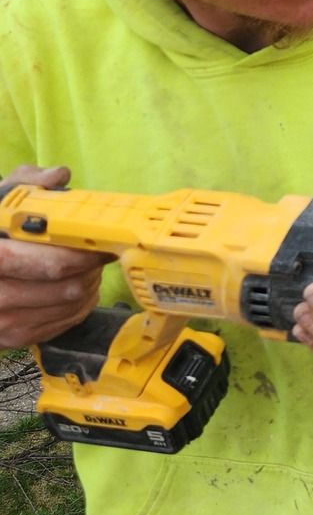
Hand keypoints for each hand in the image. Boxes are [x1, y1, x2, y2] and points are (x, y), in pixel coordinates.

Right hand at [0, 165, 106, 345]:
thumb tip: (58, 176)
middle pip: (66, 286)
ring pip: (69, 304)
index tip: (101, 240)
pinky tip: (76, 288)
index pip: (50, 262)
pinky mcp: (12, 338)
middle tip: (98, 253)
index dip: (81, 251)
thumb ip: (27, 184)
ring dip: (88, 285)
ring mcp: (2, 321)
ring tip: (87, 267)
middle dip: (89, 267)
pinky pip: (62, 323)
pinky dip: (78, 305)